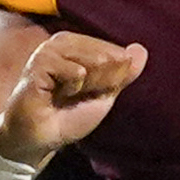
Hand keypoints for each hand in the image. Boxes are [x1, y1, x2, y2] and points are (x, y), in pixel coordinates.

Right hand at [0, 31, 145, 163]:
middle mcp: (61, 42)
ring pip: (91, 59)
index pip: (113, 52)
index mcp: (76, 45)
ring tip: (68, 95)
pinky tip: (55, 94)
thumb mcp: (102, 94)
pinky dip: (72, 87)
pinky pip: (74, 70)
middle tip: (78, 96)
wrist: (40, 137)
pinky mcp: (38, 63)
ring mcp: (48, 50)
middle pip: (105, 55)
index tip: (89, 93)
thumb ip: (122, 73)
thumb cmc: (67, 115)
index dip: (110, 78)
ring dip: (87, 84)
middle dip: (100, 82)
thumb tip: (141, 48)